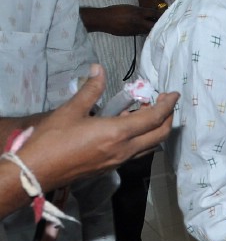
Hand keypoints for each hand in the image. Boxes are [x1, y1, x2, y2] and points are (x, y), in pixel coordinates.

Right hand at [16, 65, 178, 191]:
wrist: (35, 171)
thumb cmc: (52, 140)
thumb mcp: (71, 110)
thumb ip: (90, 89)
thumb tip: (99, 69)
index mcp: (118, 134)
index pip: (154, 118)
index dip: (168, 105)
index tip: (174, 94)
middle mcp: (124, 150)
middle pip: (160, 134)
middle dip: (168, 117)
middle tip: (164, 102)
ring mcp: (119, 161)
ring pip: (150, 146)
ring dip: (156, 129)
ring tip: (147, 112)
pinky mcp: (110, 167)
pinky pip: (136, 153)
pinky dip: (142, 139)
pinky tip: (128, 127)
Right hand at [80, 4, 161, 35]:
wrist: (104, 19)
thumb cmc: (116, 10)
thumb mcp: (130, 7)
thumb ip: (140, 11)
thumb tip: (149, 13)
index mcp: (139, 12)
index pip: (155, 14)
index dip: (162, 15)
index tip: (168, 15)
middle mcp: (139, 21)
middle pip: (154, 25)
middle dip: (160, 25)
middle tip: (165, 24)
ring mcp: (135, 29)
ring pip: (148, 31)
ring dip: (153, 29)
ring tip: (158, 29)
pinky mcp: (131, 34)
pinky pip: (141, 34)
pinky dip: (145, 32)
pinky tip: (147, 31)